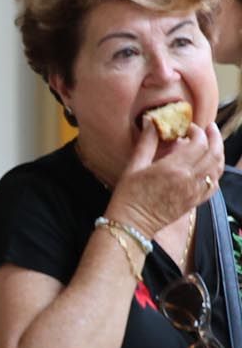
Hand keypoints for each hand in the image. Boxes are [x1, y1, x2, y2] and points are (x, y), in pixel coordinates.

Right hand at [107, 120, 224, 236]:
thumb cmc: (128, 196)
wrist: (132, 224)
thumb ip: (147, 143)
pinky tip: (210, 167)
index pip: (198, 143)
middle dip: (214, 137)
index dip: (197, 132)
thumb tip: (152, 123)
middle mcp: (189, 179)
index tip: (188, 127)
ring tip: (213, 144)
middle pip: (214, 153)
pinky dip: (216, 172)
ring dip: (218, 153)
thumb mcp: (134, 166)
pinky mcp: (194, 202)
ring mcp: (194, 192)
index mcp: (174, 168)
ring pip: (217, 168)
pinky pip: (214, 185)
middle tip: (210, 128)